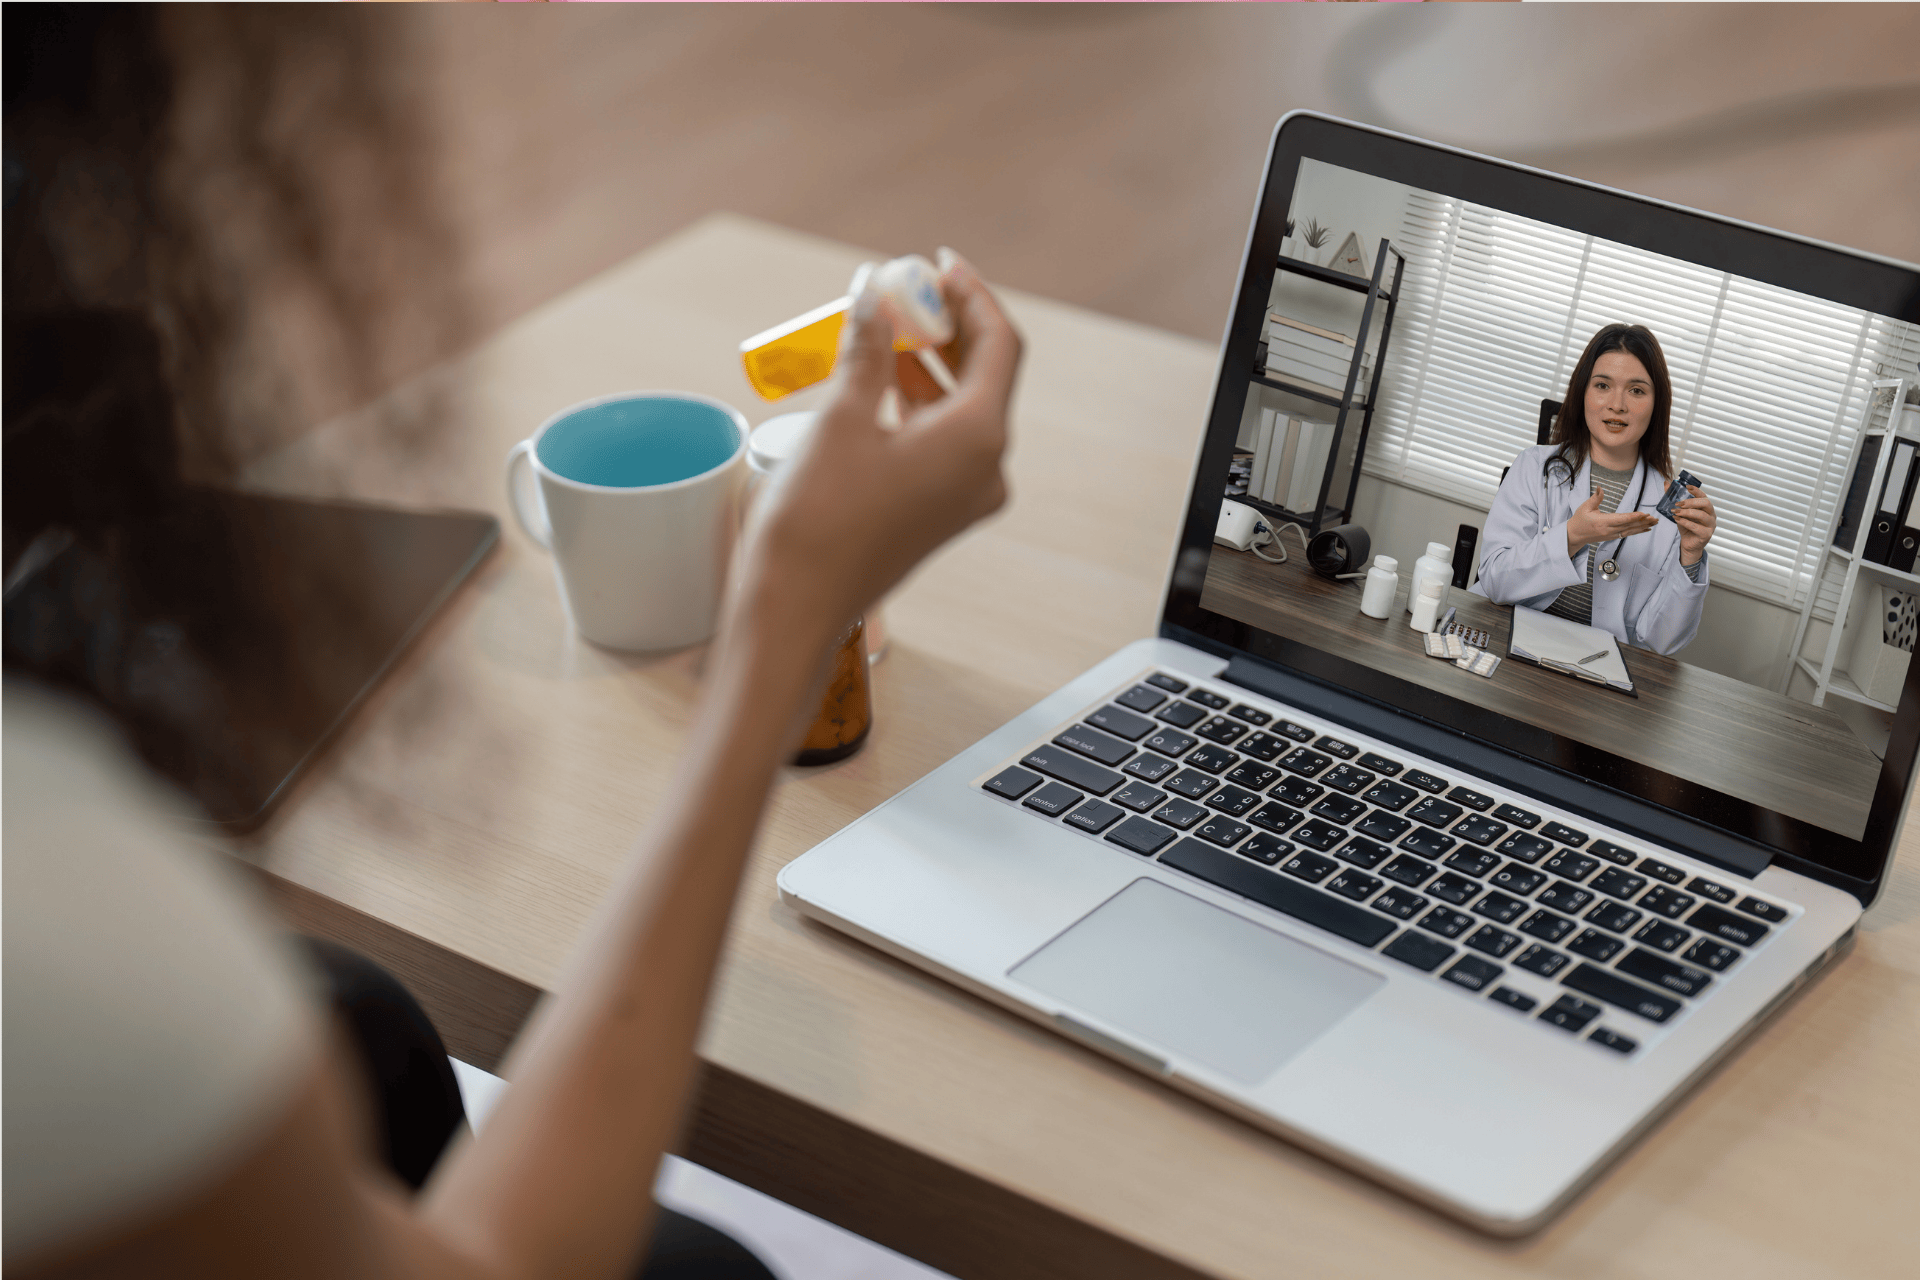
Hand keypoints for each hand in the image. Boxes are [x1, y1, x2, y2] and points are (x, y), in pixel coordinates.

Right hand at [736, 248, 1020, 642]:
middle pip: (985, 374)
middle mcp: (986, 469)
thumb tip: (874, 295)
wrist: (796, 608)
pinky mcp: (939, 513)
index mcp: (978, 438)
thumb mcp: (841, 418)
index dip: (971, 295)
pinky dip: (918, 403)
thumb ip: (868, 349)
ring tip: (882, 326)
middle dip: (946, 326)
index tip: (937, 264)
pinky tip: (879, 378)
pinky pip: (943, 442)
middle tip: (903, 290)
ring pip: (961, 409)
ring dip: (927, 363)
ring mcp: (966, 496)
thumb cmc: (818, 521)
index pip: (999, 344)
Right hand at [1566, 489, 1656, 554]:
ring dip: (1642, 527)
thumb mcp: (1585, 507)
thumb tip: (1600, 488)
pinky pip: (1627, 534)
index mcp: (1602, 522)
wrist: (1574, 535)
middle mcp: (1608, 530)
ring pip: (1630, 531)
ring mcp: (1611, 535)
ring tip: (1653, 523)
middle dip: (1642, 522)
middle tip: (1654, 518)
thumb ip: (1595, 498)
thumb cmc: (1579, 520)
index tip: (1644, 514)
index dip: (1633, 517)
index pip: (1621, 519)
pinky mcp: (1612, 537)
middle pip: (1629, 526)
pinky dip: (1637, 531)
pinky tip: (1646, 529)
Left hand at [1674, 484, 1715, 565]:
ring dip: (1687, 512)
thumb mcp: (1680, 512)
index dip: (1696, 490)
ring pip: (1701, 515)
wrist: (1688, 544)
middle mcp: (1711, 515)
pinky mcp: (1706, 534)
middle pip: (1706, 503)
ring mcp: (1710, 525)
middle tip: (1678, 504)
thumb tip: (1666, 484)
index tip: (1686, 487)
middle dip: (1691, 502)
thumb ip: (1674, 499)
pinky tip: (1677, 520)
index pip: (1704, 496)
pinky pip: (1696, 527)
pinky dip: (1685, 522)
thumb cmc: (1687, 527)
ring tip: (1675, 512)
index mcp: (1706, 508)